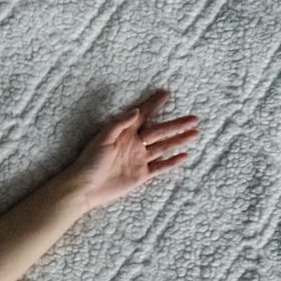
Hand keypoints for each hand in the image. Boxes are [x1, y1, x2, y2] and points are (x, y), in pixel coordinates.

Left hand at [67, 89, 197, 211]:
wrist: (86, 187)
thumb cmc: (89, 161)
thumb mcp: (102, 139)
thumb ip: (119, 124)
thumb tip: (136, 110)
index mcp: (124, 133)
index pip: (143, 115)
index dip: (153, 104)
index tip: (166, 93)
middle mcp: (134, 144)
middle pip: (160, 131)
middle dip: (176, 124)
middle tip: (194, 117)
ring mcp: (139, 159)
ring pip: (164, 147)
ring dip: (179, 140)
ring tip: (195, 132)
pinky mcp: (141, 174)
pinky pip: (160, 167)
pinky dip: (172, 161)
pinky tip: (184, 155)